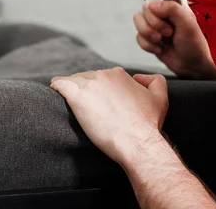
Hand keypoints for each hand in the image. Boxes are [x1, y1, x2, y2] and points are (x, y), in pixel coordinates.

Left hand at [50, 67, 167, 166]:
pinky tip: (54, 90)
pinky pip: (60, 84)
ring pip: (73, 81)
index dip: (100, 89)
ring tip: (69, 101)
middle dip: (86, 90)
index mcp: (119, 74)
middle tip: (87, 108)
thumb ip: (154, 80)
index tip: (99, 102)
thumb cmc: (148, 124)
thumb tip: (138, 77)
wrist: (137, 141)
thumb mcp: (161, 97)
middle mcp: (103, 75)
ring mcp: (89, 84)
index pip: (102, 77)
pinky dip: (57, 86)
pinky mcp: (77, 96)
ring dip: (72, 90)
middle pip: (87, 78)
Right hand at [133, 0, 215, 79]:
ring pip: (138, 22)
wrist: (193, 66)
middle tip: (169, 32)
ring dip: (149, 35)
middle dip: (154, 24)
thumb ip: (171, 9)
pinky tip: (160, 49)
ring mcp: (155, 24)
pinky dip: (148, 46)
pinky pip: (138, 37)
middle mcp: (163, 11)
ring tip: (163, 41)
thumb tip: (151, 4)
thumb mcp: (187, 23)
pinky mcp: (149, 38)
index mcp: (174, 3)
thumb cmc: (196, 43)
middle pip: (145, 8)